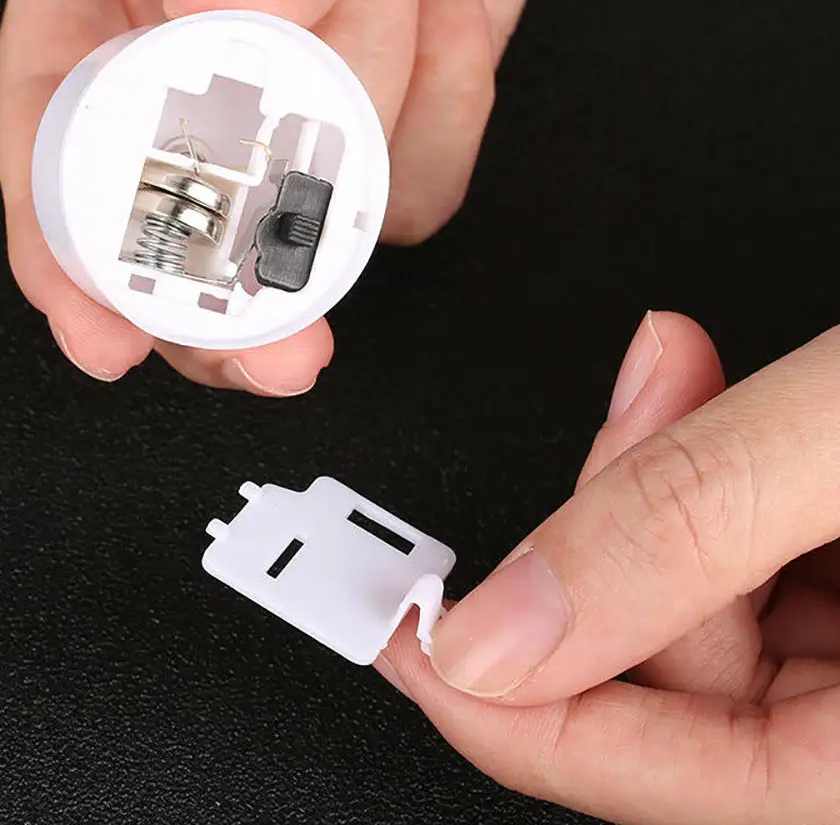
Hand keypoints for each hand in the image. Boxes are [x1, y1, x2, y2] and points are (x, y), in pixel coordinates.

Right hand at [0, 0, 584, 392]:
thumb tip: (231, 7)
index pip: (56, 133)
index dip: (73, 247)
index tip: (104, 326)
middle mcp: (199, 42)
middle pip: (184, 221)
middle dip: (235, 289)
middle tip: (275, 346)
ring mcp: (306, 85)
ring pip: (319, 205)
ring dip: (378, 102)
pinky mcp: (400, 96)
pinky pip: (420, 171)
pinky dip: (453, 92)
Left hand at [379, 312, 839, 823]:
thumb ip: (678, 531)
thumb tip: (503, 628)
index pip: (644, 773)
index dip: (503, 705)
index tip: (409, 635)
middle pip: (662, 657)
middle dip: (614, 516)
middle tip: (624, 415)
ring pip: (693, 588)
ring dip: (668, 470)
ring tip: (681, 375)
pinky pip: (739, 548)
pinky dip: (715, 470)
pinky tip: (720, 405)